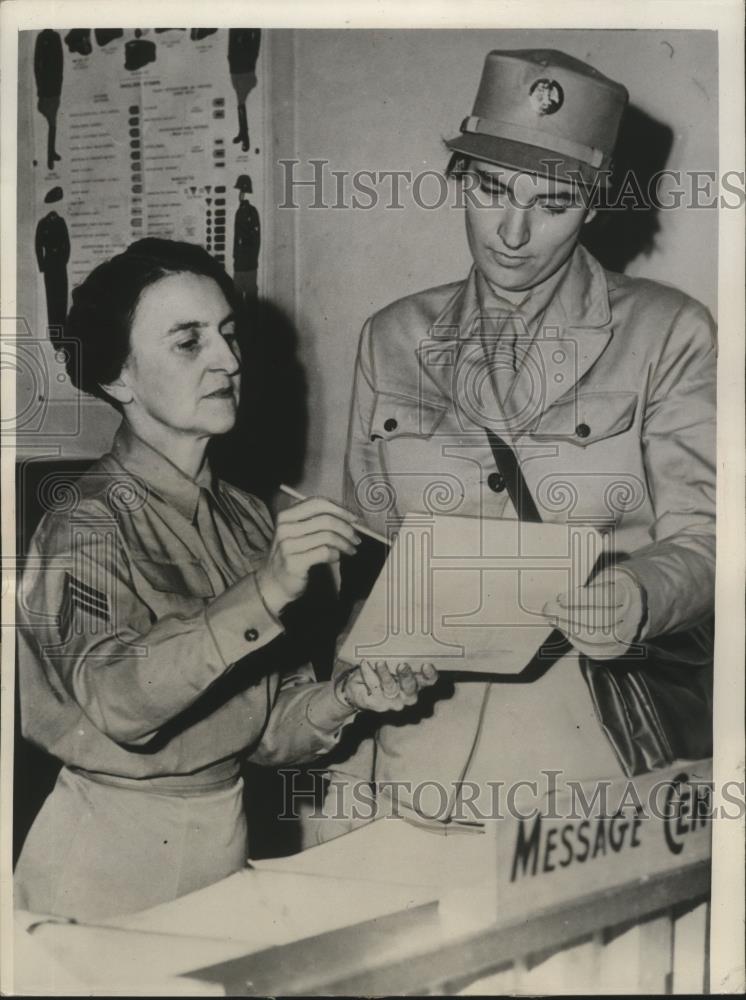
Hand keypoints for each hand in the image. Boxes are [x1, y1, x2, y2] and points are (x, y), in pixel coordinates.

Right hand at [257, 497, 360, 615]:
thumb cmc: (292, 555)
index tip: (354, 518)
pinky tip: (337, 558)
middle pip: (325, 520)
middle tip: (356, 538)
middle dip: (346, 528)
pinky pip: (324, 553)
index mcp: (286, 515)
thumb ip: (316, 520)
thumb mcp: (297, 532)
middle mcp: (285, 527)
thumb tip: (348, 516)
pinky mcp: (294, 562)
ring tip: (351, 549)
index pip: (317, 503)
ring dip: (344, 543)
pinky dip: (336, 555)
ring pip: (327, 536)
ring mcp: (288, 545)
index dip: (339, 509)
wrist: (274, 583)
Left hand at [335, 659, 438, 713]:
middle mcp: (407, 695)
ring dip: (385, 674)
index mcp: (417, 683)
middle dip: (406, 675)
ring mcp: (393, 702)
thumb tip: (400, 635)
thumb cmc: (383, 670)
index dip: (430, 674)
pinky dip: (368, 674)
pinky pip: (373, 688)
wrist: (360, 688)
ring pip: (390, 688)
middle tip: (401, 665)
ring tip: (379, 662)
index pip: (429, 680)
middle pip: (410, 687)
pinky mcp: (377, 704)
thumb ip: (400, 654)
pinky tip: (364, 664)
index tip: (426, 664)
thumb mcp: (393, 661)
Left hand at [542, 568, 644, 659]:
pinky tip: (566, 631)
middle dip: (569, 615)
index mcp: (629, 592)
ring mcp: (627, 635)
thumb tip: (559, 590)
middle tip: (550, 609)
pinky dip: (577, 642)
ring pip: (597, 638)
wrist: (635, 602)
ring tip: (554, 619)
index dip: (581, 599)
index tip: (561, 598)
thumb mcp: (605, 576)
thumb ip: (587, 583)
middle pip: (600, 620)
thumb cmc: (613, 586)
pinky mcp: (619, 649)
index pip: (606, 597)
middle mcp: (632, 616)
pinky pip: (596, 651)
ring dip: (569, 629)